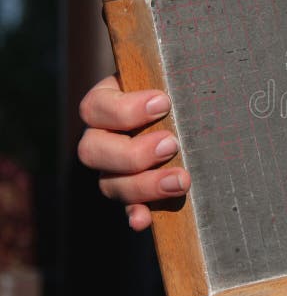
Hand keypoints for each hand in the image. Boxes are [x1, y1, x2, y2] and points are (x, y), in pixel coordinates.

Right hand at [77, 75, 190, 229]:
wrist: (186, 108)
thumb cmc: (177, 85)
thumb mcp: (168, 75)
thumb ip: (169, 78)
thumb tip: (179, 83)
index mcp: (106, 102)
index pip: (97, 107)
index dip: (126, 109)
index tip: (164, 103)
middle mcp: (101, 137)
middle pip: (93, 151)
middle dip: (134, 152)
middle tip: (171, 144)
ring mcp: (112, 168)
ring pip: (109, 183)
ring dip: (144, 185)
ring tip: (181, 179)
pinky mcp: (132, 190)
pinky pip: (126, 207)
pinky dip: (135, 214)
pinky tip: (145, 220)